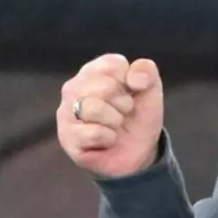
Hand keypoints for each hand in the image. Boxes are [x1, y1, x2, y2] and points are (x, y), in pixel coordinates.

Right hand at [57, 54, 163, 177]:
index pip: (113, 65)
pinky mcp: (67, 137)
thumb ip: (146, 71)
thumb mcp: (150, 89)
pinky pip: (93, 133)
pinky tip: (107, 140)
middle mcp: (74, 87)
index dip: (131, 82)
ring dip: (115, 121)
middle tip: (123, 113)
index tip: (131, 93)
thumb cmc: (138, 116)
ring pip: (94, 108)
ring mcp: (66, 112)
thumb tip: (134, 78)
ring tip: (115, 126)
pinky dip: (109, 138)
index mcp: (94, 70)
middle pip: (104, 87)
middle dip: (124, 104)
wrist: (138, 152)